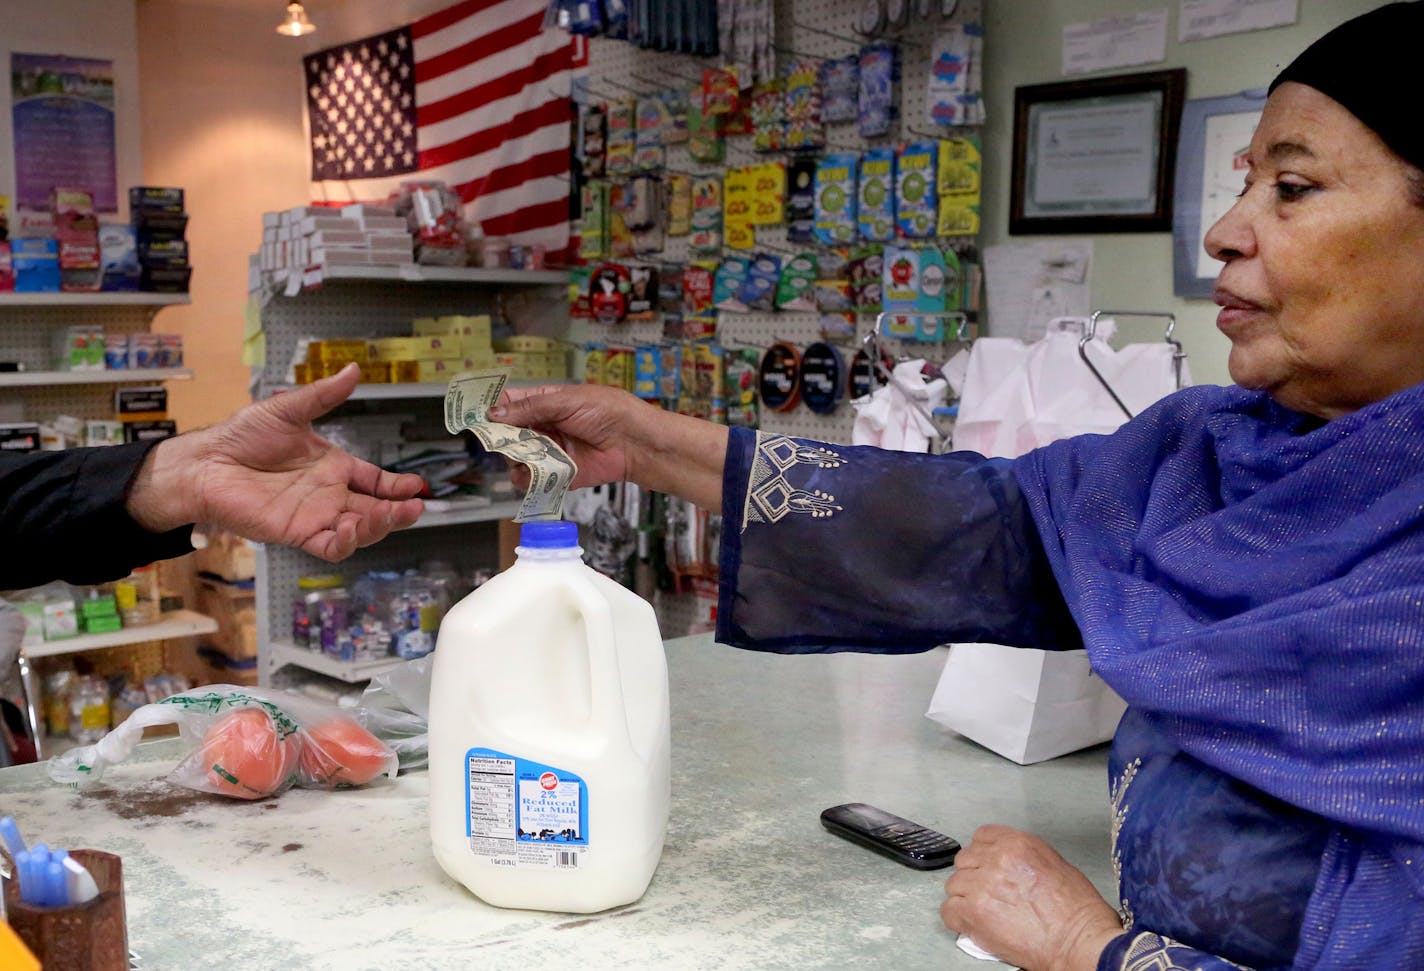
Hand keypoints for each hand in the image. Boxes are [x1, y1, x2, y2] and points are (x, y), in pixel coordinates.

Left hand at [129, 363, 425, 560]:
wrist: (206, 462)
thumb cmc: (241, 437)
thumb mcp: (289, 410)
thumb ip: (324, 396)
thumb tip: (353, 370)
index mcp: (333, 468)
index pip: (376, 482)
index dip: (398, 487)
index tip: (417, 486)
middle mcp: (329, 495)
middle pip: (375, 511)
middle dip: (399, 512)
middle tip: (415, 506)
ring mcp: (315, 516)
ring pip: (359, 531)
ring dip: (379, 527)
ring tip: (390, 515)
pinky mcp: (296, 532)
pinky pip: (329, 546)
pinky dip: (346, 542)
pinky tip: (352, 528)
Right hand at [490, 384, 728, 508]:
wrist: (635, 443)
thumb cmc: (609, 412)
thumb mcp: (568, 401)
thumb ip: (532, 408)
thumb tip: (496, 413)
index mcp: (545, 402)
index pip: (509, 403)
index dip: (493, 408)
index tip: (478, 415)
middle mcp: (543, 427)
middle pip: (506, 433)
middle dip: (501, 436)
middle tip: (503, 438)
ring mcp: (548, 452)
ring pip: (514, 457)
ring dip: (515, 457)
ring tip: (528, 454)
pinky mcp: (556, 474)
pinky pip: (530, 480)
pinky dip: (526, 478)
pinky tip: (533, 472)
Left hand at [941, 825, 1122, 970]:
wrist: (1079, 942)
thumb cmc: (1077, 911)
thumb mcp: (1055, 864)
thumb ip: (1023, 857)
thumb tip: (1005, 862)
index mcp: (1017, 844)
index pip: (982, 836)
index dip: (983, 854)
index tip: (986, 866)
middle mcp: (996, 859)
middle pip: (965, 860)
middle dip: (973, 876)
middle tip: (987, 894)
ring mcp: (982, 885)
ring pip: (954, 885)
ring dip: (965, 898)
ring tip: (984, 912)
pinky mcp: (973, 912)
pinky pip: (949, 911)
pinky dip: (958, 920)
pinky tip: (974, 925)